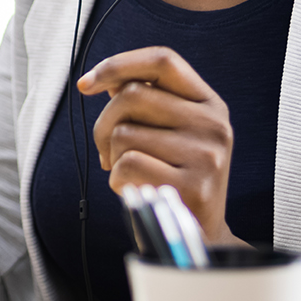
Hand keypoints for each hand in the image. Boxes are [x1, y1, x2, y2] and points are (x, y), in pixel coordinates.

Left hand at [79, 47, 242, 246]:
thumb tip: (105, 78)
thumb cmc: (173, 180)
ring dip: (112, 157)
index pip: (163, 60)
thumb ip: (146, 103)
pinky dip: (118, 180)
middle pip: (132, 94)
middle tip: (107, 151)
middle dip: (103, 123)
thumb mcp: (171, 135)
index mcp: (210, 105)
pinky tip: (136, 191)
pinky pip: (127, 165)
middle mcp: (214, 125)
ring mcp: (207, 156)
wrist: (200, 240)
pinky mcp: (192, 187)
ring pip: (124, 132)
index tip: (86, 84)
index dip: (119, 63)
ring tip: (130, 175)